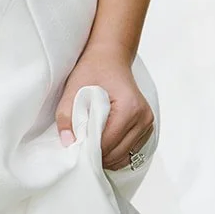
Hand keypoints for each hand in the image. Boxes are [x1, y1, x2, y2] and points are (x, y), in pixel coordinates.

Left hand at [55, 44, 153, 171]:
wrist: (110, 58)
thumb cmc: (93, 70)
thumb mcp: (73, 89)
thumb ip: (66, 116)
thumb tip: (68, 142)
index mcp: (129, 107)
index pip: (107, 143)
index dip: (88, 150)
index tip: (74, 148)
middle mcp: (143, 117)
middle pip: (117, 154)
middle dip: (96, 155)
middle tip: (79, 148)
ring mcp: (148, 123)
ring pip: (125, 156)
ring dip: (106, 156)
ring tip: (90, 144)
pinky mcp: (147, 126)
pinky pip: (130, 151)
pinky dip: (116, 152)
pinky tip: (102, 143)